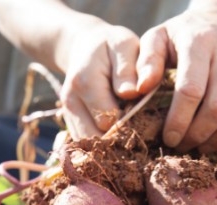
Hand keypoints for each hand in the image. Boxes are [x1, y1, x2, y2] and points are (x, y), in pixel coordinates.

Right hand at [58, 22, 141, 138]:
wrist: (85, 47)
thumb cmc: (111, 46)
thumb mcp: (124, 45)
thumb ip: (127, 69)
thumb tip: (132, 93)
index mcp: (85, 82)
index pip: (108, 119)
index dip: (131, 124)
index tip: (149, 119)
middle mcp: (71, 102)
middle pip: (97, 138)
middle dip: (121, 140)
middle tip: (144, 133)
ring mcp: (67, 114)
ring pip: (89, 147)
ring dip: (112, 147)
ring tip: (132, 138)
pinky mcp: (70, 123)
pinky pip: (86, 145)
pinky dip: (103, 147)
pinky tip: (120, 138)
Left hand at [136, 5, 216, 152]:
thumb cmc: (184, 34)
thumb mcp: (157, 38)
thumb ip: (145, 62)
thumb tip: (139, 89)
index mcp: (199, 42)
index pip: (191, 90)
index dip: (179, 121)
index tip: (168, 138)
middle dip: (200, 134)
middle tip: (185, 146)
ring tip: (206, 145)